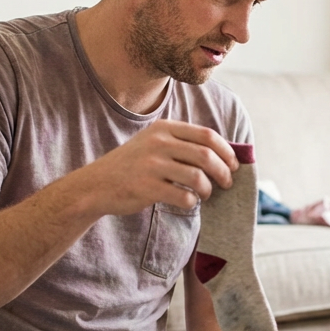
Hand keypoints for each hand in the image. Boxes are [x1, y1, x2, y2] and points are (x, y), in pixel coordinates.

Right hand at [88, 121, 237, 214]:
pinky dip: (192, 202)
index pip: (206, 135)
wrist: (96, 185)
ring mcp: (151, 165)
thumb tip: (223, 153)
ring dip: (208, 189)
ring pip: (197, 177)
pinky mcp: (147, 187)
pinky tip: (189, 202)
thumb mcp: (153, 143)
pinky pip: (183, 196)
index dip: (226, 151)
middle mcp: (158, 143)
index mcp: (163, 128)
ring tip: (206, 194)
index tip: (233, 164)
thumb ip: (181, 144)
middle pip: (206, 155)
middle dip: (223, 171)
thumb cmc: (132, 166)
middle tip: (227, 183)